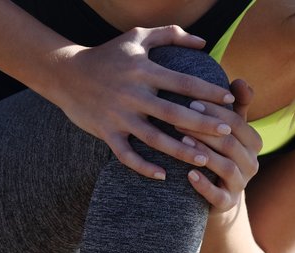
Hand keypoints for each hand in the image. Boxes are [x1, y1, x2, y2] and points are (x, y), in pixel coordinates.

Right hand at [46, 26, 236, 179]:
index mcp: (144, 70)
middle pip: (174, 113)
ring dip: (180, 150)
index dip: (208, 91)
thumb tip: (203, 42)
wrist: (65, 72)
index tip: (230, 100)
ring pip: (154, 138)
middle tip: (227, 132)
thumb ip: (171, 34)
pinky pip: (125, 154)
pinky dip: (143, 166)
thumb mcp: (137, 36)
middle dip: (202, 124)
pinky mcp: (105, 131)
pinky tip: (163, 175)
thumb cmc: (108, 54)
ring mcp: (118, 115)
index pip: (183, 82)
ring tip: (205, 159)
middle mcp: (132, 94)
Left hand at [181, 79, 262, 214]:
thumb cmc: (219, 151)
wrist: (216, 192)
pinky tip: (188, 174)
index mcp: (254, 142)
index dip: (214, 112)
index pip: (237, 123)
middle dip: (204, 130)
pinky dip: (204, 185)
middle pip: (230, 143)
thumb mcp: (227, 128)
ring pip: (226, 167)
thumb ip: (235, 105)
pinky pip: (218, 195)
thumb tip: (241, 80)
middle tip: (177, 119)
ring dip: (203, 153)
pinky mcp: (227, 203)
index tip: (190, 102)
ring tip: (181, 142)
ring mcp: (241, 185)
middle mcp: (252, 163)